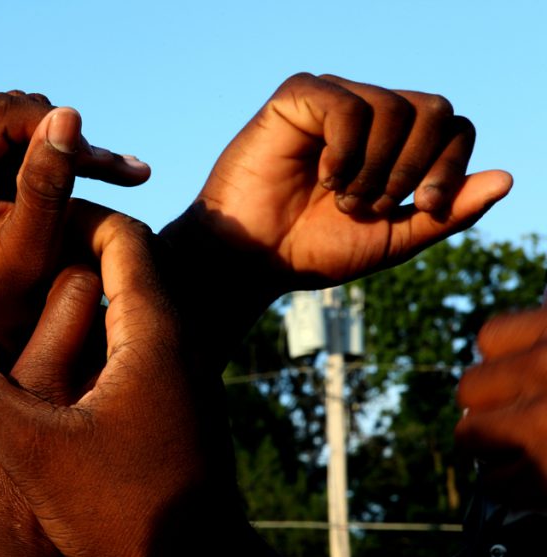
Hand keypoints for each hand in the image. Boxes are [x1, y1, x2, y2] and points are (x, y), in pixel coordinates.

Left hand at [0, 92, 149, 349]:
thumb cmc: (8, 296)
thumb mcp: (31, 250)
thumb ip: (47, 186)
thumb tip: (68, 115)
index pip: (4, 115)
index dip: (60, 128)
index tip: (112, 166)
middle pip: (11, 112)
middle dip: (69, 140)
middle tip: (126, 174)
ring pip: (19, 117)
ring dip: (68, 146)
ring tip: (116, 176)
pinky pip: (14, 130)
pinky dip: (54, 150)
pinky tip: (101, 170)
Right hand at [0, 205, 219, 556]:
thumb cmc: (125, 517)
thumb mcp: (35, 455)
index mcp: (152, 338)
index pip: (125, 237)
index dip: (76, 218)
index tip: (28, 221)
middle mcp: (178, 346)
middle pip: (131, 265)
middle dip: (75, 251)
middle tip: (18, 256)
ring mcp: (184, 377)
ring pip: (134, 308)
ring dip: (85, 295)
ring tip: (27, 301)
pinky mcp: (178, 406)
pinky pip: (137, 344)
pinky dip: (97, 333)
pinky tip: (55, 361)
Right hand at [164, 73, 511, 293]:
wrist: (251, 258)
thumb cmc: (312, 250)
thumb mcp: (394, 239)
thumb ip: (448, 212)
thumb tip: (508, 178)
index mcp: (394, 143)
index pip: (454, 125)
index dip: (451, 164)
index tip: (424, 205)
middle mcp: (368, 113)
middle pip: (435, 108)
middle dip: (412, 167)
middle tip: (373, 204)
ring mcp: (333, 99)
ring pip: (395, 108)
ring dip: (373, 168)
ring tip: (340, 197)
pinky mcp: (299, 96)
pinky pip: (350, 106)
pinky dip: (344, 151)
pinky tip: (322, 175)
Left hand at [456, 308, 546, 504]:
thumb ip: (540, 351)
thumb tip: (505, 360)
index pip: (489, 340)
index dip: (500, 363)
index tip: (514, 377)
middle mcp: (544, 368)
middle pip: (469, 389)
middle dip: (489, 410)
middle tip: (518, 422)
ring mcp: (540, 420)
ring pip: (470, 437)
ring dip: (494, 450)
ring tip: (528, 453)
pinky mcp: (541, 471)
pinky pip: (497, 483)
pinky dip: (517, 488)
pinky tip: (541, 482)